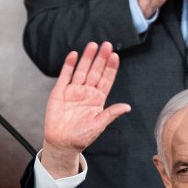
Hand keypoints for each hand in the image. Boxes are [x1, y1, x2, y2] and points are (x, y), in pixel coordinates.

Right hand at [41, 42, 129, 178]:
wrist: (61, 143)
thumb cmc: (81, 137)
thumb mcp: (98, 126)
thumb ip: (110, 114)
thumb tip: (127, 107)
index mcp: (97, 100)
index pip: (106, 80)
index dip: (110, 68)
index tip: (115, 56)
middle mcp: (86, 93)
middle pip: (95, 72)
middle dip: (100, 58)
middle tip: (106, 45)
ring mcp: (73, 91)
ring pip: (81, 70)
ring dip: (87, 58)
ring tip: (92, 45)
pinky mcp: (59, 92)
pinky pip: (65, 76)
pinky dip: (69, 65)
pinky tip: (74, 55)